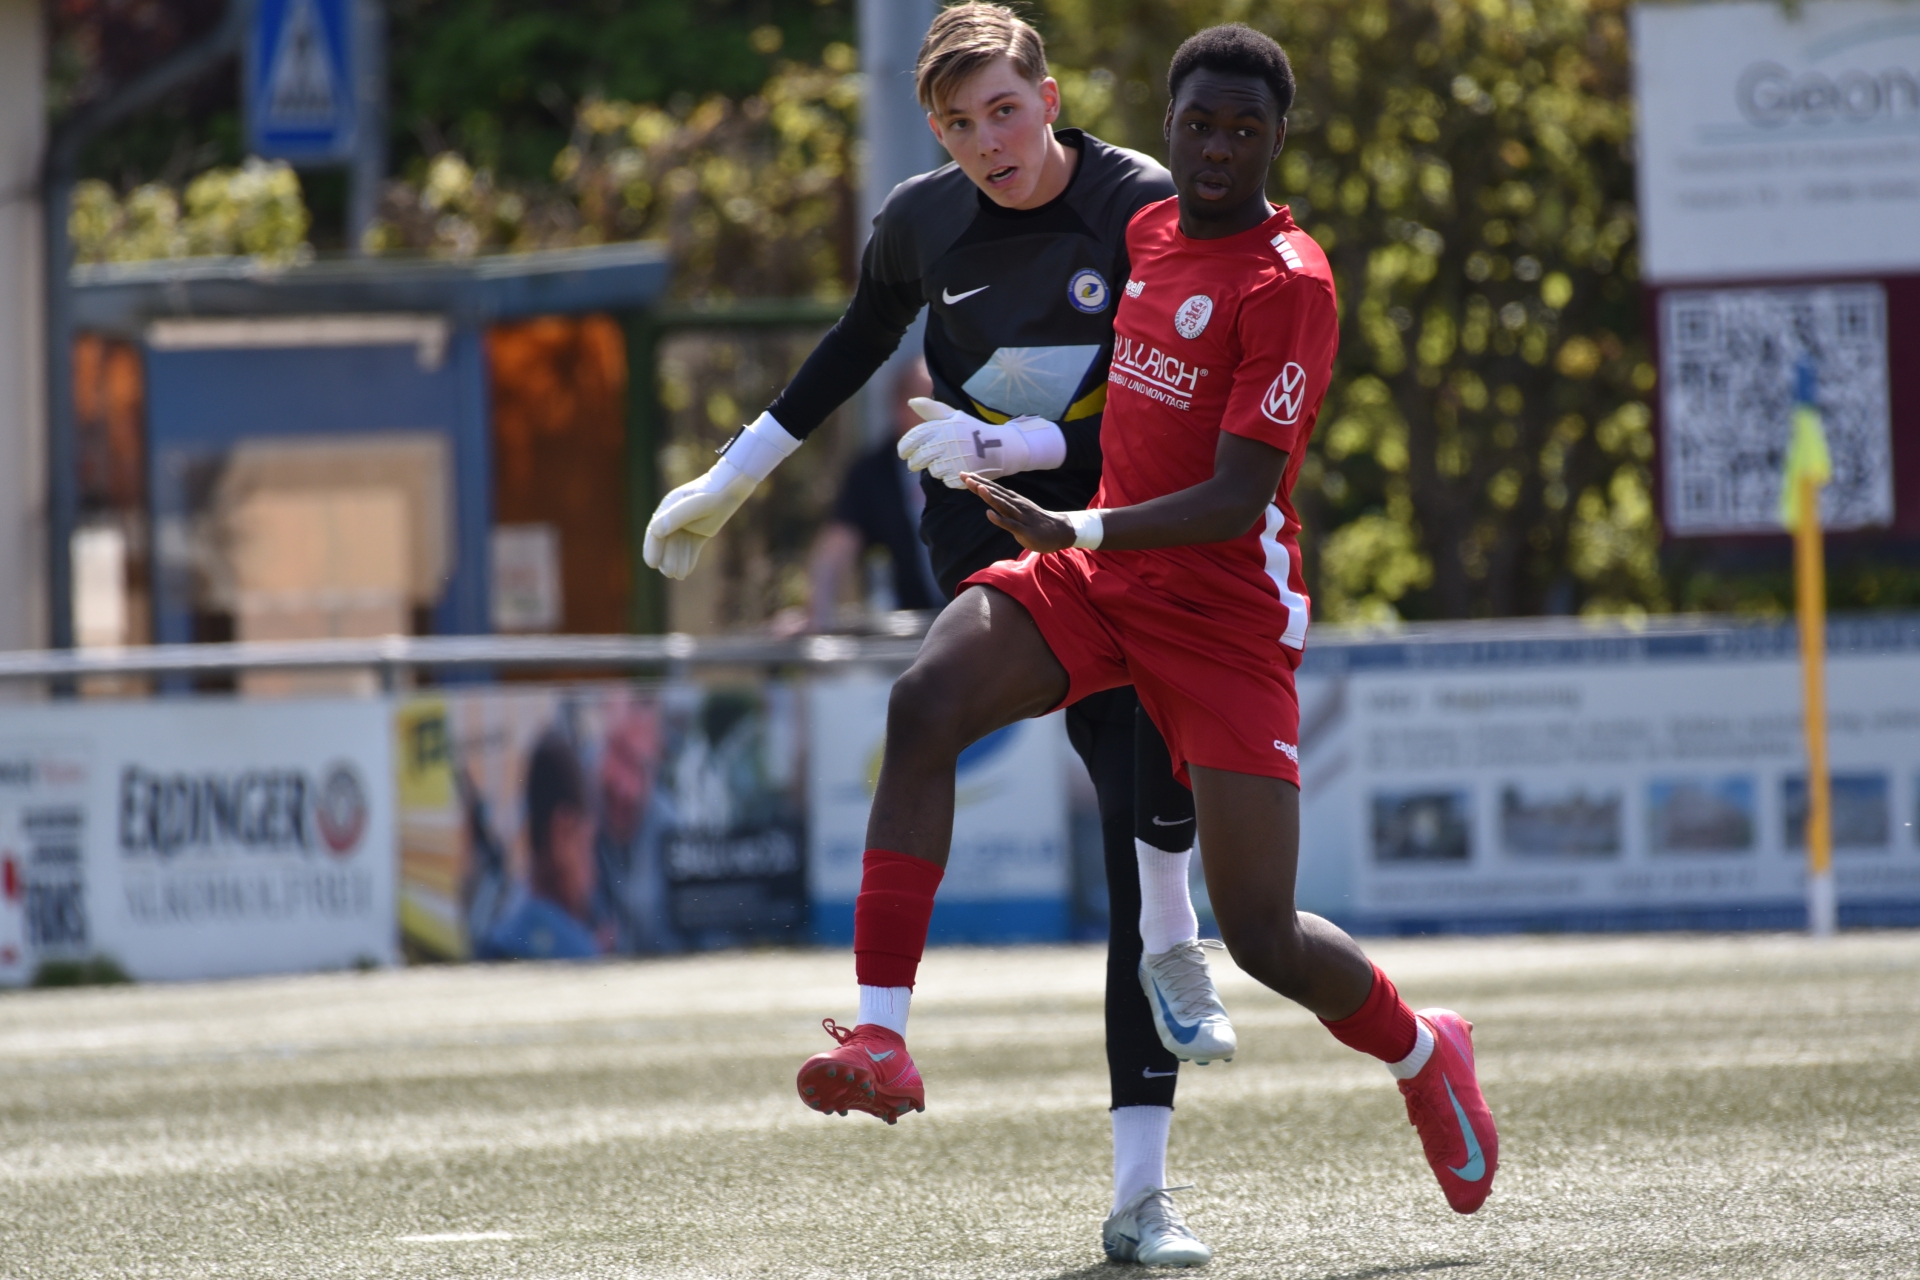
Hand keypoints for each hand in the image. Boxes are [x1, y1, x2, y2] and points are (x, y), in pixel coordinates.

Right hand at [641, 412, 800, 579]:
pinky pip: (690, 549)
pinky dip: (688, 560)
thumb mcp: (698, 505)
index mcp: (668, 507)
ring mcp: (686, 526)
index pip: (655, 531)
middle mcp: (674, 518)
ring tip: (680, 576)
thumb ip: (678, 516)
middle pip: (666, 543)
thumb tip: (655, 531)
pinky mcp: (698, 533)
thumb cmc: (714, 494)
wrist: (732, 490)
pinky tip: (687, 572)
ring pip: (678, 548)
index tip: (652, 564)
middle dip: (667, 558)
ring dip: (677, 561)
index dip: (652, 548)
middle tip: (670, 573)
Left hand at [898, 397, 1065, 487]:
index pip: (914, 438)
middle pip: (920, 458)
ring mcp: (955, 459)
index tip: (903, 453)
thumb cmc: (973, 431)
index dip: (905, 447)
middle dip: (915, 463)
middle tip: (915, 464)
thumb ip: (932, 410)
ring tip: (946, 462)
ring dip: (935, 469)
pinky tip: (957, 469)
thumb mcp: (954, 417)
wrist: (1001, 446)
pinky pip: (946, 481)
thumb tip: (910, 401)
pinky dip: (949, 478)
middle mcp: (947, 442)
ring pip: (933, 471)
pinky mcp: (963, 474)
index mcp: (943, 427)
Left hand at [964, 473, 1078, 552]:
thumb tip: (991, 498)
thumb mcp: (1017, 512)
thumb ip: (1004, 506)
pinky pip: (1010, 524)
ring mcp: (1020, 516)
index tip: (963, 474)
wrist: (1059, 531)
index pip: (993, 489)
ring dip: (990, 497)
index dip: (978, 481)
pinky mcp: (1024, 530)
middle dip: (979, 485)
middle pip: (995, 493)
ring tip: (978, 487)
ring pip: (1003, 505)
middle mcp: (1015, 505)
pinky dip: (999, 519)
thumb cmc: (1035, 522)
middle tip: (964, 475)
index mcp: (1012, 501)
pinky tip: (989, 514)